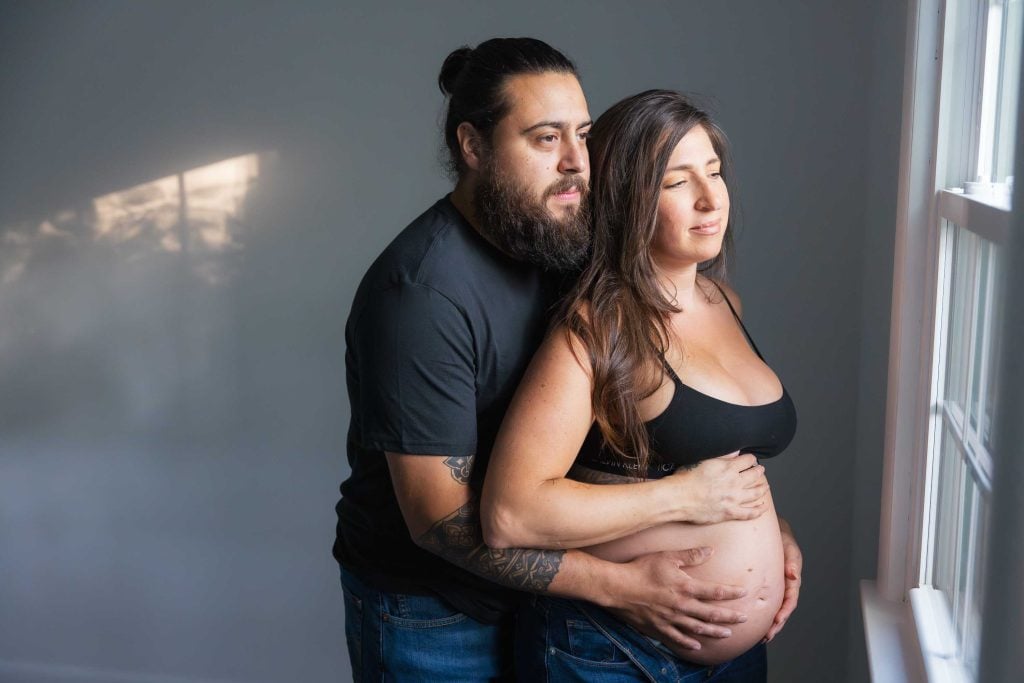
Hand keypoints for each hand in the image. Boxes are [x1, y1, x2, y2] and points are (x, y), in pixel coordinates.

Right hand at [605, 547, 747, 654]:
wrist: (618, 587)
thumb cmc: (642, 569)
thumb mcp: (667, 557)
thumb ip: (690, 555)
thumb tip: (710, 550)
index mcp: (686, 587)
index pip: (715, 592)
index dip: (732, 593)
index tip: (745, 592)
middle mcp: (682, 606)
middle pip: (712, 614)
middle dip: (730, 617)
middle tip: (744, 618)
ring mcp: (671, 619)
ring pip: (698, 629)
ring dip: (715, 632)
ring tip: (727, 634)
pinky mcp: (659, 627)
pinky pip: (677, 639)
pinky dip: (689, 644)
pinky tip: (697, 646)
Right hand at [666, 452, 768, 523]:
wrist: (679, 498)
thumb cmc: (686, 478)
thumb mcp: (703, 460)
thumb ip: (721, 456)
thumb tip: (734, 452)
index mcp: (728, 468)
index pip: (748, 460)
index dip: (750, 459)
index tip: (751, 460)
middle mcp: (734, 483)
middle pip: (754, 475)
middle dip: (759, 471)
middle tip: (760, 470)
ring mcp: (734, 499)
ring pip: (756, 493)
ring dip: (762, 489)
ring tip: (765, 487)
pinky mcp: (730, 513)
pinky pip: (749, 513)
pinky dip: (758, 510)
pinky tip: (762, 507)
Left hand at [763, 519, 801, 641]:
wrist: (774, 535)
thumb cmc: (783, 541)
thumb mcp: (789, 548)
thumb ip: (792, 561)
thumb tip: (793, 574)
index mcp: (792, 581)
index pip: (790, 600)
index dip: (784, 612)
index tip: (777, 621)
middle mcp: (786, 588)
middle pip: (783, 611)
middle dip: (776, 625)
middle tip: (767, 637)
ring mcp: (777, 590)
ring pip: (775, 611)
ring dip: (770, 625)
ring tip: (762, 639)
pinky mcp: (768, 589)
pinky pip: (766, 604)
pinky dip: (762, 615)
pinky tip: (754, 625)